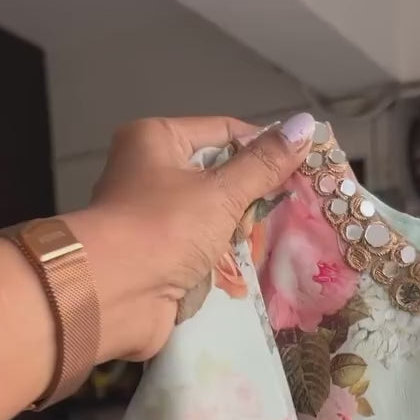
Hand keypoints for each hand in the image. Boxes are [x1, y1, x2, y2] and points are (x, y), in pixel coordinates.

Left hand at [66, 112, 316, 364]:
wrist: (113, 294)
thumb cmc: (164, 227)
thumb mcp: (222, 191)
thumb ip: (264, 164)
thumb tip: (306, 125)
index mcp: (156, 140)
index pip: (223, 132)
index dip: (262, 146)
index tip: (301, 165)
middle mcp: (148, 173)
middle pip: (217, 176)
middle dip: (249, 198)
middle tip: (283, 210)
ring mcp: (151, 219)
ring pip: (211, 218)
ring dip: (236, 234)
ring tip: (264, 242)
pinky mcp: (156, 258)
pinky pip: (200, 251)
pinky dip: (220, 261)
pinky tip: (244, 269)